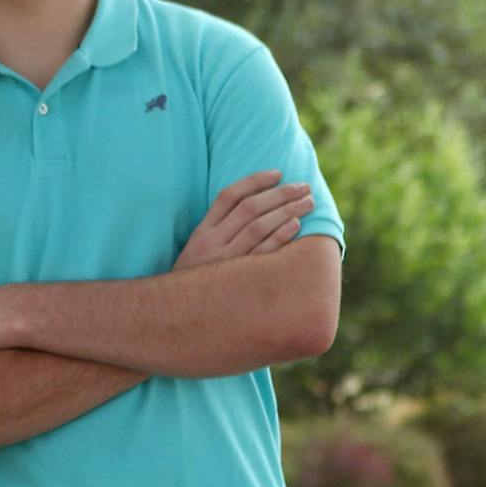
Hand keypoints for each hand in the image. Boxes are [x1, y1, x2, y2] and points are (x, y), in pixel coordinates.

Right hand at [175, 169, 313, 270]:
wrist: (177, 313)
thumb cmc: (195, 280)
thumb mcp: (197, 251)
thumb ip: (218, 231)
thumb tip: (253, 208)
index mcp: (202, 232)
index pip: (229, 196)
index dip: (254, 181)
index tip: (278, 173)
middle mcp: (212, 243)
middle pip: (249, 208)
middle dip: (280, 194)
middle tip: (304, 186)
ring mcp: (224, 261)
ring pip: (258, 227)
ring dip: (287, 210)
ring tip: (308, 202)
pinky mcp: (237, 279)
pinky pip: (261, 254)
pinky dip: (279, 237)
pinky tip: (296, 225)